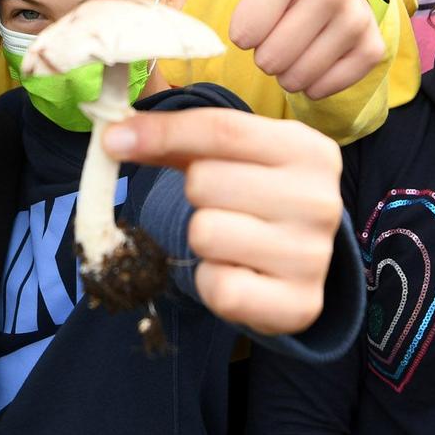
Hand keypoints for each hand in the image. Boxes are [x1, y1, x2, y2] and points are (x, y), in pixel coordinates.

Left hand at [104, 106, 342, 336]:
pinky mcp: (298, 305)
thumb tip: (115, 135)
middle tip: (221, 206)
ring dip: (202, 240)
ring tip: (231, 241)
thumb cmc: (255, 197)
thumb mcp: (229, 158)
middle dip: (195, 195)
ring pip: (205, 233)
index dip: (161, 132)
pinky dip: (211, 281)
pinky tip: (237, 273)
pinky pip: (217, 286)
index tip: (113, 140)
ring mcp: (312, 255)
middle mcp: (320, 200)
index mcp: (308, 150)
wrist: (300, 265)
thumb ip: (177, 141)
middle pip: (205, 182)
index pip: (222, 129)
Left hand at [186, 0, 385, 100]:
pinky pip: (326, 87)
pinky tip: (314, 60)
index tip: (252, 18)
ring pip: (297, 75)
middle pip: (270, 57)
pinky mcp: (373, 48)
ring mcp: (359, 18)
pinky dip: (312, 83)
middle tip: (274, 34)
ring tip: (291, 47)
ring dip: (286, 70)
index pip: (246, 30)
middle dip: (264, 54)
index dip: (242, 32)